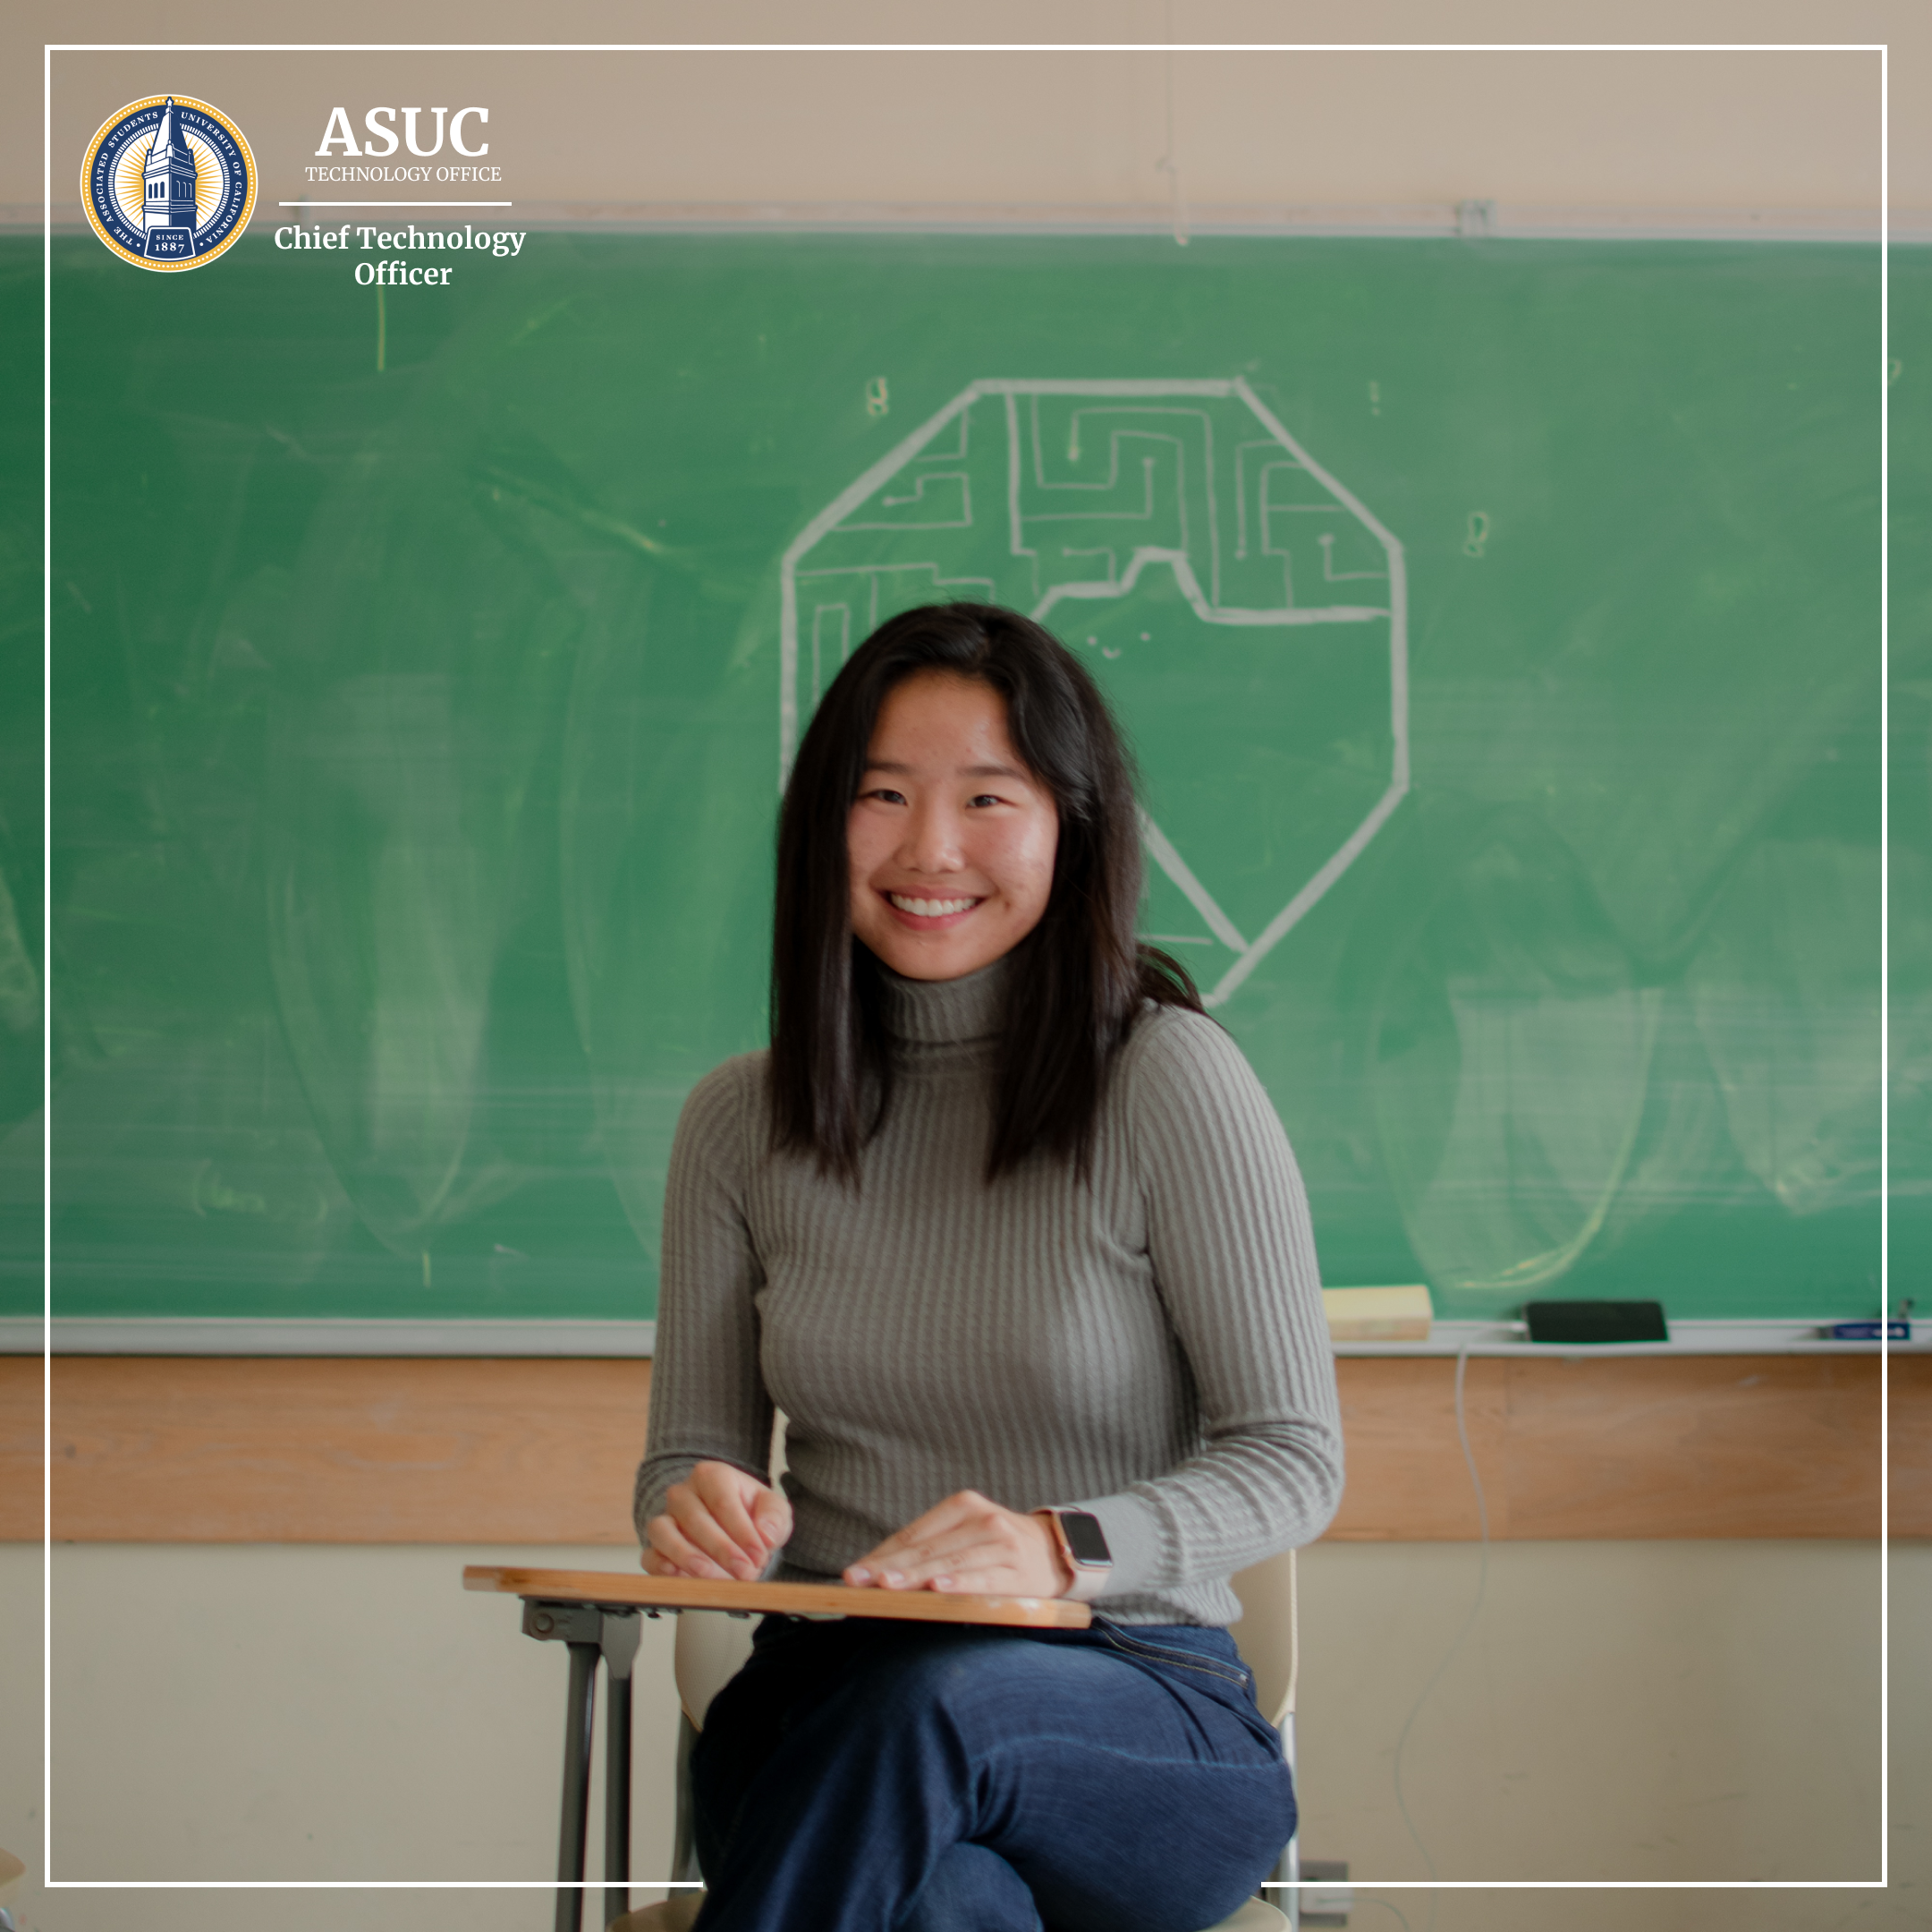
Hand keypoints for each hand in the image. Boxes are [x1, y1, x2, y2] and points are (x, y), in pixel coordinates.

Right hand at [643, 1460, 792, 1581]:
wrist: (733, 1529)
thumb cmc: (751, 1514)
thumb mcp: (772, 1509)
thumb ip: (774, 1518)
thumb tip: (766, 1534)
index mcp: (712, 1476)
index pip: (723, 1501)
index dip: (741, 1531)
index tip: (758, 1554)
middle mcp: (683, 1494)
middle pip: (696, 1519)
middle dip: (721, 1549)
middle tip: (744, 1571)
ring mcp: (665, 1519)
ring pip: (664, 1532)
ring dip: (687, 1557)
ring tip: (710, 1576)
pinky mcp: (655, 1546)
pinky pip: (650, 1555)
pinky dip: (661, 1567)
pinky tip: (679, 1577)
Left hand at [843, 1490, 1073, 1596]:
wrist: (1056, 1551)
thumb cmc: (996, 1548)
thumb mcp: (965, 1537)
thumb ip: (927, 1550)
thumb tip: (873, 1571)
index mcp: (963, 1505)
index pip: (913, 1535)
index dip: (881, 1555)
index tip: (853, 1573)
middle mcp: (982, 1518)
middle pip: (926, 1548)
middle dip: (889, 1568)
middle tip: (859, 1581)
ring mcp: (1001, 1542)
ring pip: (950, 1561)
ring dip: (916, 1576)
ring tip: (888, 1585)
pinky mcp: (1017, 1570)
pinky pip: (983, 1578)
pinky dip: (960, 1583)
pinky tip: (938, 1588)